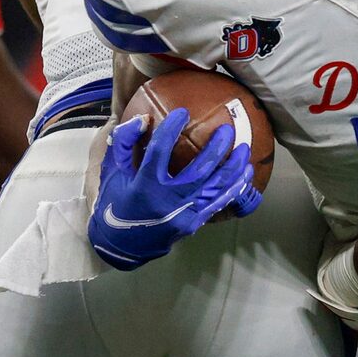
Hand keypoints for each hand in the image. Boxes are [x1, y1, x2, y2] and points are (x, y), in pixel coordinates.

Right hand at [88, 107, 256, 269]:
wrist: (122, 243)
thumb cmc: (116, 201)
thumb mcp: (112, 171)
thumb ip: (124, 143)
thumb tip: (143, 118)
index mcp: (144, 185)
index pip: (160, 150)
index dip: (171, 128)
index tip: (182, 113)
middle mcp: (167, 201)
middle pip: (200, 170)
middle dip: (217, 148)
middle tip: (226, 129)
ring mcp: (183, 214)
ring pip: (216, 188)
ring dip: (233, 167)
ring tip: (244, 148)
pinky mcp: (193, 223)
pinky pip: (219, 203)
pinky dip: (234, 187)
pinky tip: (245, 173)